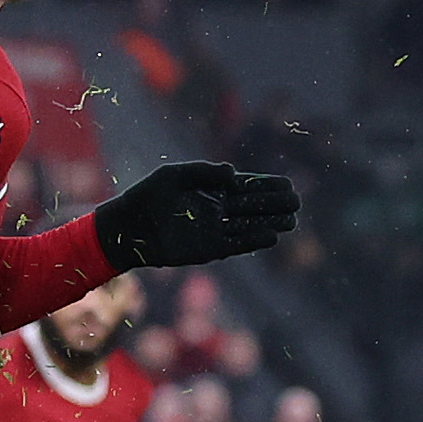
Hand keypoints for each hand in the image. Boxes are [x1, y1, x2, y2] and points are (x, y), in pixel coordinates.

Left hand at [91, 161, 299, 269]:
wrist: (126, 228)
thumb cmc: (147, 196)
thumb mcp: (174, 175)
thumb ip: (205, 172)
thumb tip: (235, 174)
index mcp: (211, 189)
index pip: (247, 186)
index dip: (268, 186)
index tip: (288, 184)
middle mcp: (217, 210)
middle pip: (254, 206)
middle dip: (275, 204)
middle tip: (296, 202)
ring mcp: (214, 230)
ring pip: (249, 226)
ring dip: (270, 223)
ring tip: (291, 220)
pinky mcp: (208, 249)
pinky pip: (236, 244)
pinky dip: (252, 241)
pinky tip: (271, 237)